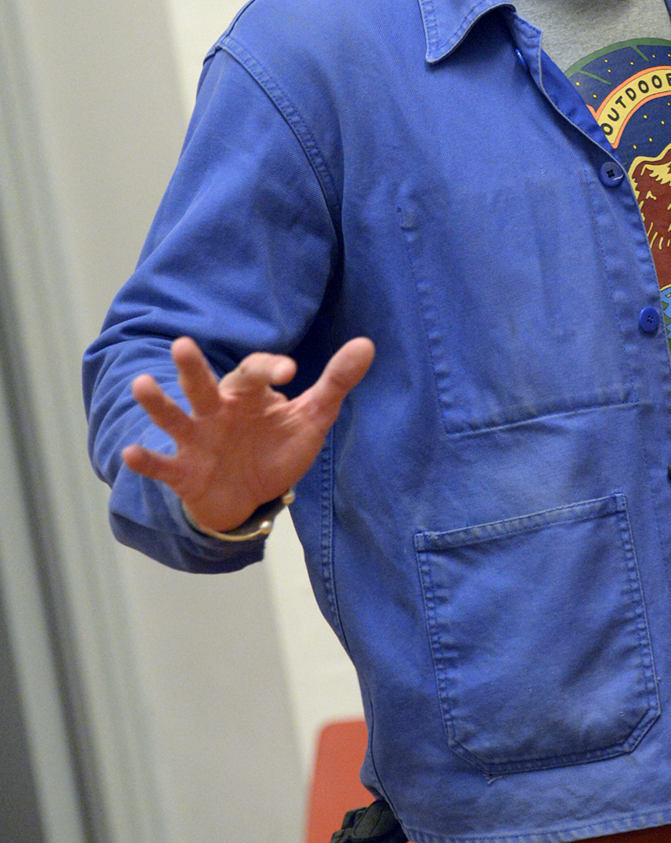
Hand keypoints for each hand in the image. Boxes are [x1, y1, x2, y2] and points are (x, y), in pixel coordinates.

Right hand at [122, 335, 374, 532]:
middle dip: (193, 367)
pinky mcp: (183, 472)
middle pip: (203, 385)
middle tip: (182, 345)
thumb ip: (335, 382)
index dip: (269, 369)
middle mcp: (217, 411)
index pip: (255, 373)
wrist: (249, 498)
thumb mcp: (311, 417)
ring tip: (141, 385)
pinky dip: (145, 460)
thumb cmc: (276, 449)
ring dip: (158, 403)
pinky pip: (162, 465)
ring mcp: (197, 440)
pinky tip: (131, 453)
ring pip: (174, 417)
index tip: (290, 371)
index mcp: (248, 396)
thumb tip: (367, 344)